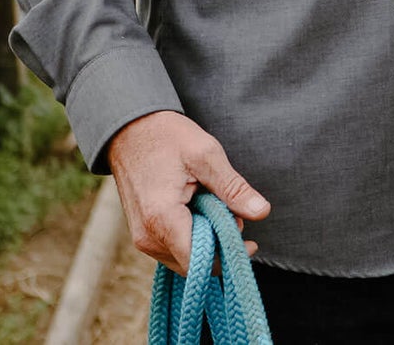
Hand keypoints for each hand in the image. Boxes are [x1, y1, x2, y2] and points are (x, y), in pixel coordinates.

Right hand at [107, 110, 269, 274]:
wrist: (130, 130)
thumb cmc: (168, 138)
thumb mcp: (207, 156)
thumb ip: (233, 188)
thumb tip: (262, 212)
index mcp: (162, 219)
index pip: (198, 262)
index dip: (228, 255)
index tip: (251, 242)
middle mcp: (147, 238)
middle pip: (192, 263)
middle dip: (220, 246)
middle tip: (237, 215)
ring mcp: (142, 238)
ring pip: (183, 257)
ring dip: (208, 240)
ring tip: (220, 206)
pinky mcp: (143, 233)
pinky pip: (173, 247)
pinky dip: (194, 235)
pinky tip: (204, 209)